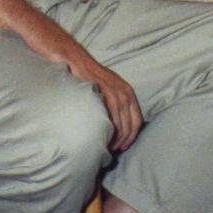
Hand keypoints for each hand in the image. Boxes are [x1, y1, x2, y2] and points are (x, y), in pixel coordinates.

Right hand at [50, 37, 141, 152]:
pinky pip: (111, 116)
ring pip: (122, 123)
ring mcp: (116, 91)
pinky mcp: (104, 92)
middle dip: (124, 141)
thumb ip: (112, 107)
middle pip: (131, 125)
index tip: (122, 147)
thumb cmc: (87, 79)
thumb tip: (113, 128)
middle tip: (113, 151)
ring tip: (107, 148)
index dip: (132, 137)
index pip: (137, 121)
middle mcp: (125, 92)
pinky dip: (109, 129)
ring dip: (116, 139)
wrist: (75, 61)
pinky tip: (102, 136)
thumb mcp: (106, 91)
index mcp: (128, 93)